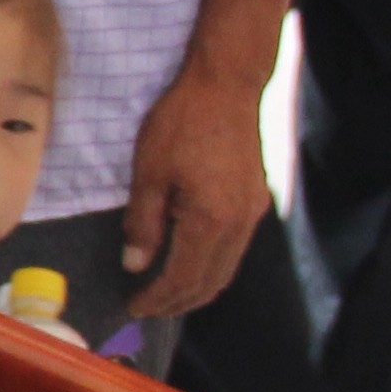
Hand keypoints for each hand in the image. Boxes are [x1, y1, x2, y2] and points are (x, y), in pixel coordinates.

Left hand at [120, 62, 271, 319]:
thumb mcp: (149, 172)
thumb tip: (136, 264)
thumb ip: (144, 223)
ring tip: (166, 292)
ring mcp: (253, 214)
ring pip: (227, 270)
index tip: (133, 306)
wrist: (226, 84)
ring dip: (197, 287)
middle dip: (178, 303)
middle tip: (148, 307)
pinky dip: (212, 266)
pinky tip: (190, 260)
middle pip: (210, 284)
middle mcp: (239, 225)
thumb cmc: (182, 122)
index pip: (183, 279)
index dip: (158, 299)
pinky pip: (236, 250)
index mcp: (211, 221)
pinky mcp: (257, 201)